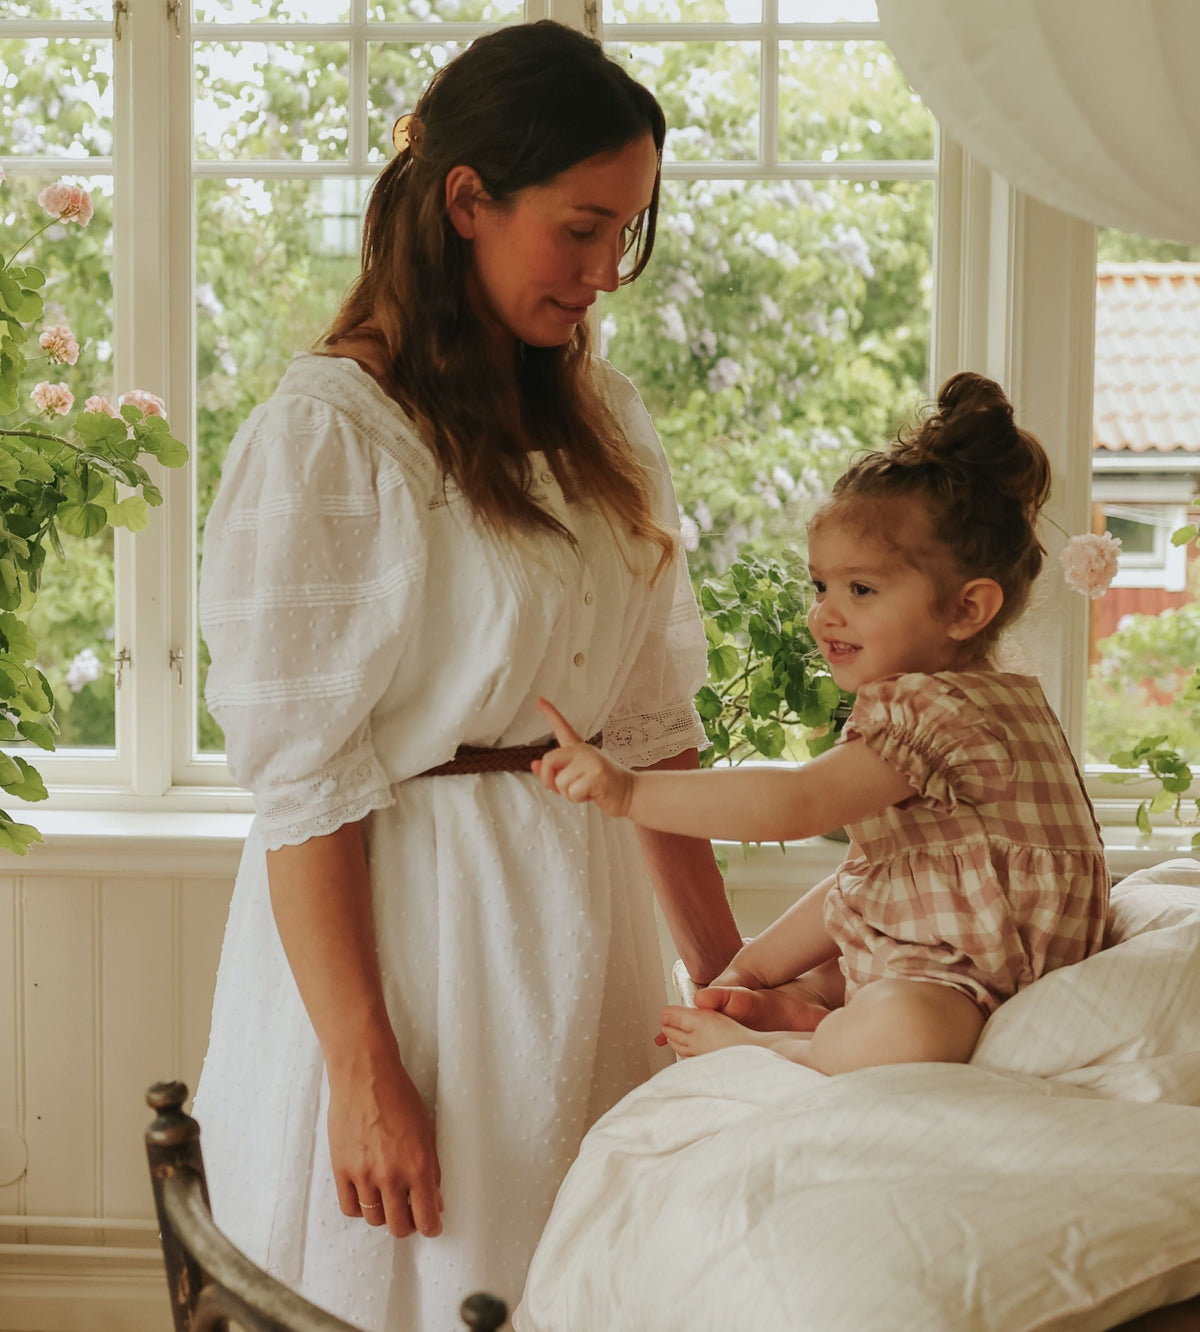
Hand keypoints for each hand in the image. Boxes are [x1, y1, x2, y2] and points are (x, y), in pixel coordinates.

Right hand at [326, 1037, 442, 1238]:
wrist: (365, 1076)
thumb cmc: (400, 1097)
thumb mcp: (427, 1130)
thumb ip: (432, 1168)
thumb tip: (435, 1199)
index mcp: (418, 1166)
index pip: (427, 1219)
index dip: (431, 1227)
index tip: (431, 1225)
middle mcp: (391, 1176)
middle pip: (399, 1227)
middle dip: (408, 1224)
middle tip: (410, 1213)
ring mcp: (364, 1175)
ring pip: (374, 1219)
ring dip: (384, 1213)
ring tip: (388, 1197)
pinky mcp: (341, 1170)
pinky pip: (350, 1207)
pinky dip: (360, 1207)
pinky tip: (367, 1193)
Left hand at [533, 697, 634, 818]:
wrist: (630, 793)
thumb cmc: (602, 786)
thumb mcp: (576, 776)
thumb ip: (556, 770)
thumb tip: (534, 764)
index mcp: (578, 749)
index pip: (562, 727)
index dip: (549, 713)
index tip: (539, 699)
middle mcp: (583, 750)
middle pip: (549, 761)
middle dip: (550, 781)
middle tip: (563, 789)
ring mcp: (591, 761)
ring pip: (560, 782)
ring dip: (570, 794)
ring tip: (587, 790)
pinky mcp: (597, 774)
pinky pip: (573, 792)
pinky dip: (579, 799)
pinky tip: (593, 794)